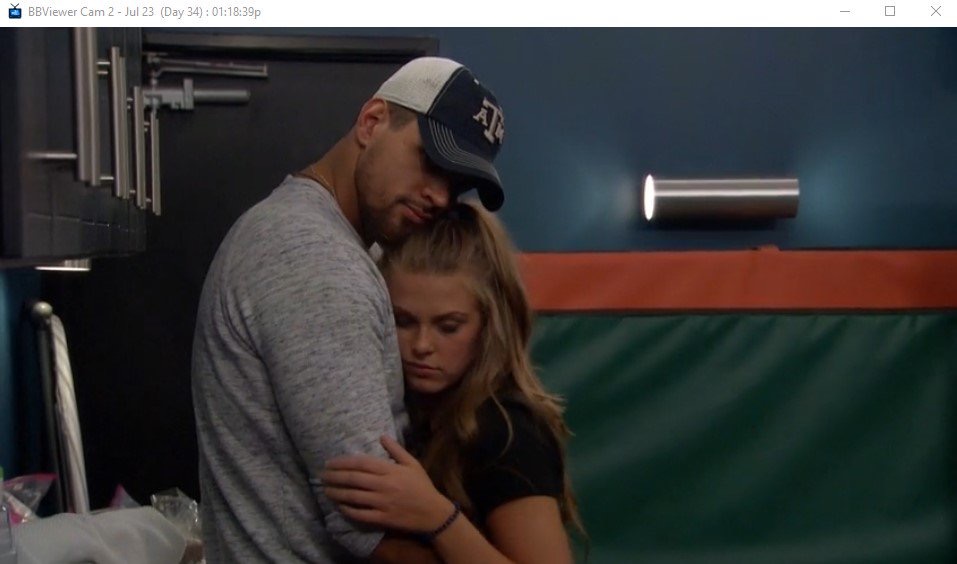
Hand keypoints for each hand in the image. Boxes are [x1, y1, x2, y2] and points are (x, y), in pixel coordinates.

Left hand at [321, 435, 454, 532]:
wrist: (433, 512)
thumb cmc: (422, 486)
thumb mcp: (412, 464)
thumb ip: (396, 450)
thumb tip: (381, 435)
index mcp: (390, 470)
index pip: (361, 463)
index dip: (342, 462)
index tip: (329, 463)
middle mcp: (384, 485)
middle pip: (353, 479)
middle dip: (334, 477)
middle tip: (322, 476)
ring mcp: (382, 503)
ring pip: (353, 497)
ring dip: (336, 493)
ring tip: (326, 490)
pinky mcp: (382, 518)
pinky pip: (360, 514)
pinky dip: (347, 510)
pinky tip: (339, 506)